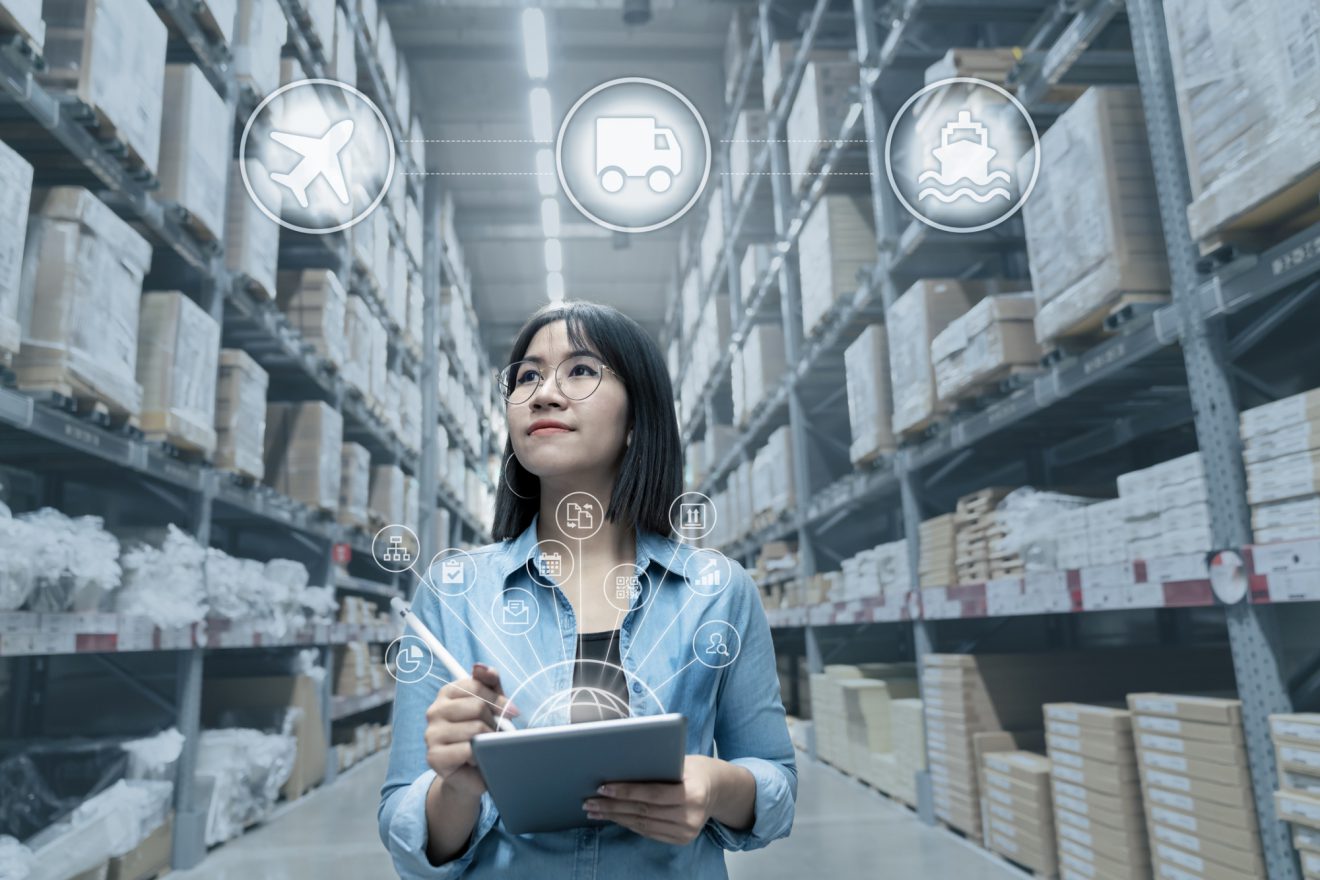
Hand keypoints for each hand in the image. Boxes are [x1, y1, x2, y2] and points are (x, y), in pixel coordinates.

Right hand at [424, 663, 517, 798]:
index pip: (476, 685)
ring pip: (475, 728)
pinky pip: (468, 750)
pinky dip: (480, 756)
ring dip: (489, 740)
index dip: (499, 699)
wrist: (472, 774)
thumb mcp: (491, 705)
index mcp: (447, 693)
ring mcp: (431, 733)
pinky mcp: (434, 756)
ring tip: (487, 746)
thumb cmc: (482, 735)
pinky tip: (478, 759)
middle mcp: (434, 710)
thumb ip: (489, 683)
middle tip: (497, 734)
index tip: (513, 712)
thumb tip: (480, 666)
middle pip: (477, 706)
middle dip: (495, 722)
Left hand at [583, 755, 720, 844]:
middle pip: (643, 811)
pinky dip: (629, 824)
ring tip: (595, 810)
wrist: (718, 789)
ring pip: (643, 825)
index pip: (652, 794)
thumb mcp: (681, 761)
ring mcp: (687, 831)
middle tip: (589, 801)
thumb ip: (656, 767)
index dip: (625, 791)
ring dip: (615, 817)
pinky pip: (649, 833)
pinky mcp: (682, 839)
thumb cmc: (694, 769)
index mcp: (692, 793)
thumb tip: (618, 767)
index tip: (603, 787)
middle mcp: (691, 816)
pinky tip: (614, 817)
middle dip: (612, 806)